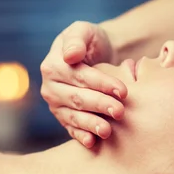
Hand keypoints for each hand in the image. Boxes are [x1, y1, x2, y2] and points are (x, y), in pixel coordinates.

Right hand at [41, 21, 127, 147]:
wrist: (96, 56)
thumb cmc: (91, 41)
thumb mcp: (85, 31)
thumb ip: (77, 38)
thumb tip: (70, 55)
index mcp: (52, 65)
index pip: (79, 76)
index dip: (101, 83)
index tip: (123, 90)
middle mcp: (50, 87)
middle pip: (77, 98)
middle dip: (100, 105)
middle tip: (120, 112)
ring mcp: (56, 105)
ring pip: (74, 116)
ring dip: (91, 124)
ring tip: (107, 131)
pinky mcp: (64, 118)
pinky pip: (71, 129)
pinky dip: (81, 136)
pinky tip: (93, 142)